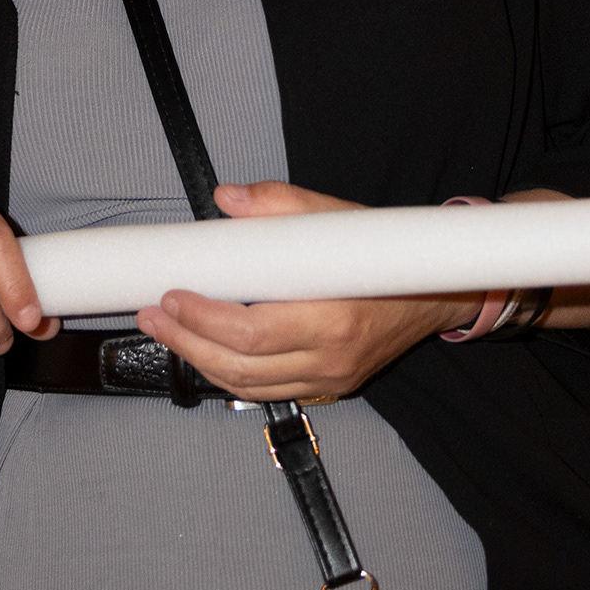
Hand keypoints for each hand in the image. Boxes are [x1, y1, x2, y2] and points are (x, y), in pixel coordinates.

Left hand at [136, 181, 474, 402]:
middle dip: (187, 341)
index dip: (204, 319)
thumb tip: (227, 198)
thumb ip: (280, 205)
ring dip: (199, 361)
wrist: (435, 293)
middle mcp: (331, 357)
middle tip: (155, 314)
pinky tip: (204, 349)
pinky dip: (229, 373)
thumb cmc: (381, 254)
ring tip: (167, 331)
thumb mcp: (336, 217)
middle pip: (241, 366)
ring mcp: (330, 378)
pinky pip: (266, 391)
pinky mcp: (328, 386)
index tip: (173, 295)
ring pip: (248, 386)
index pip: (252, 332)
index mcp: (334, 316)